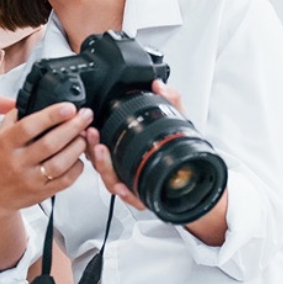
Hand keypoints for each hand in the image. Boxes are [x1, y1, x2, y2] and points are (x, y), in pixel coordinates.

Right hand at [0, 102, 92, 221]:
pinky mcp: (42, 193)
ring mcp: (31, 179)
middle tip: (85, 116)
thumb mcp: (0, 135)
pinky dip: (77, 167)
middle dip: (73, 127)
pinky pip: (65, 180)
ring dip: (78, 147)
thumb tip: (38, 98)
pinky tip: (78, 157)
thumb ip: (17, 117)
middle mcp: (18, 162)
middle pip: (50, 143)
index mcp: (7, 143)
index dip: (52, 115)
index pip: (29, 126)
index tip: (69, 107)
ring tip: (85, 135)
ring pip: (61, 163)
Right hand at [85, 79, 184, 210]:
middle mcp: (122, 166)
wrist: (195, 182)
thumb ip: (170, 102)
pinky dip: (125, 193)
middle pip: (98, 158)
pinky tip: (122, 187)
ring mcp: (130, 182)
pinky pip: (129, 197)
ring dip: (103, 165)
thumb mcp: (177, 122)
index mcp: (125, 148)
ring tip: (102, 152)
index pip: (100, 139)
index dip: (90, 133)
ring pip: (108, 178)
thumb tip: (160, 85)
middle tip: (92, 134)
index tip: (88, 123)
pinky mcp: (142, 197)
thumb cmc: (180, 155)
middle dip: (90, 145)